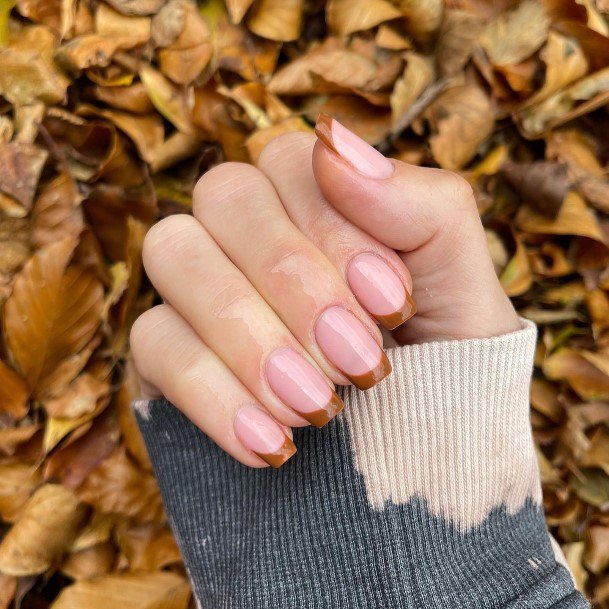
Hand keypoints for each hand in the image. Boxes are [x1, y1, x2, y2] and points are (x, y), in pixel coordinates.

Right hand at [130, 115, 519, 467]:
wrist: (414, 454)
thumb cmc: (442, 358)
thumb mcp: (462, 285)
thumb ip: (424, 205)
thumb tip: (333, 141)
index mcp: (316, 199)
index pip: (290, 163)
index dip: (335, 231)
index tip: (394, 305)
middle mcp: (248, 231)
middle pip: (225, 197)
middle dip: (294, 282)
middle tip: (360, 362)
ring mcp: (199, 287)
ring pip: (175, 255)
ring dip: (249, 334)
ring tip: (318, 406)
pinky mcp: (166, 353)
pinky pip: (154, 344)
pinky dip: (213, 395)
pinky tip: (271, 444)